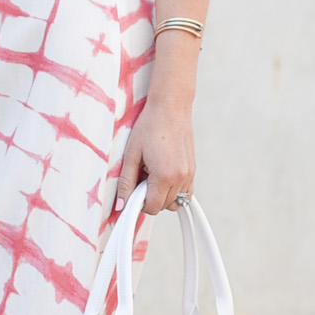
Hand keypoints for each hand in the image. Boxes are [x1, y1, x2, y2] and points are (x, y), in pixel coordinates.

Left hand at [115, 96, 193, 216]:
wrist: (171, 107)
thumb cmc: (150, 126)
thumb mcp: (131, 154)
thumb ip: (125, 182)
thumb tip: (121, 205)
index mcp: (164, 176)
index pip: (152, 207)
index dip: (138, 202)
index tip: (132, 189)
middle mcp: (181, 178)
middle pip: (163, 206)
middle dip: (149, 197)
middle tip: (141, 176)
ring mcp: (189, 174)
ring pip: (175, 202)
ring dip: (162, 195)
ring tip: (152, 174)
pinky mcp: (193, 170)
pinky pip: (185, 193)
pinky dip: (173, 190)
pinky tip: (163, 175)